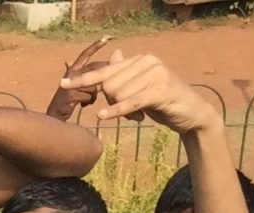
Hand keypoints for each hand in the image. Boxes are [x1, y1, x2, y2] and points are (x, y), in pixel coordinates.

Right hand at [46, 37, 110, 120]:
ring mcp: (69, 84)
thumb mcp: (74, 84)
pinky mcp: (70, 95)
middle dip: (102, 76)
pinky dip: (88, 102)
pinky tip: (82, 105)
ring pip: (93, 85)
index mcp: (73, 70)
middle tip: (104, 85)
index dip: (95, 46)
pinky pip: (89, 96)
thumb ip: (80, 73)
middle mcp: (70, 74)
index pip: (85, 55)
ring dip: (93, 95)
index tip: (107, 38)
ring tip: (87, 100)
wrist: (55, 114)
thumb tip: (71, 61)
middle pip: (94, 69)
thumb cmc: (68, 100)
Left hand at [61, 50, 218, 131]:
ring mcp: (156, 73)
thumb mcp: (140, 87)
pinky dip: (117, 111)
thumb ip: (125, 74)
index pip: (105, 70)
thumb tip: (115, 54)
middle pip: (109, 86)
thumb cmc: (161, 101)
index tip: (62, 83)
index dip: (83, 79)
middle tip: (129, 111)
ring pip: (118, 95)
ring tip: (139, 114)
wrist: (191, 113)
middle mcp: (147, 61)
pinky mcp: (161, 90)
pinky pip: (130, 102)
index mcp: (140, 59)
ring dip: (124, 111)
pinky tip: (103, 117)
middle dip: (113, 103)